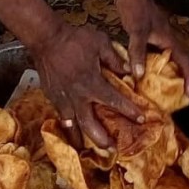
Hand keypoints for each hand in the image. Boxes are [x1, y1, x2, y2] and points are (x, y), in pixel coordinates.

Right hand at [31, 22, 143, 148]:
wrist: (46, 38)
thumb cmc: (74, 39)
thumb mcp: (100, 42)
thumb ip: (114, 58)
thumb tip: (128, 71)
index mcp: (92, 84)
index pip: (114, 101)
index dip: (129, 111)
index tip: (141, 119)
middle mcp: (78, 96)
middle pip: (91, 125)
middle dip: (102, 139)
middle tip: (112, 149)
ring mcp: (63, 99)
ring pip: (72, 126)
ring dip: (81, 139)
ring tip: (87, 149)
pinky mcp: (52, 97)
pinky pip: (61, 116)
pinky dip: (67, 125)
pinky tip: (70, 128)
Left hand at [116, 0, 188, 99]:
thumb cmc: (136, 6)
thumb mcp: (137, 30)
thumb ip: (138, 52)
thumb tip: (139, 76)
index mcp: (168, 39)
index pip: (184, 62)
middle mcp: (165, 38)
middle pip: (177, 62)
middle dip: (178, 79)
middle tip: (175, 98)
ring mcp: (156, 35)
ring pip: (163, 58)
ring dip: (163, 72)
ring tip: (158, 90)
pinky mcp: (146, 32)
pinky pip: (152, 52)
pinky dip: (149, 63)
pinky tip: (140, 70)